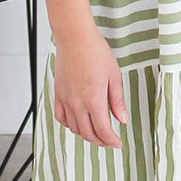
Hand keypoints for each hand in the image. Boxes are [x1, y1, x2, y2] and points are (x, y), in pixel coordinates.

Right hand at [53, 26, 128, 148]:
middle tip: (109, 140)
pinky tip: (77, 122)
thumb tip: (122, 120)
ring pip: (74, 128)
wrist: (75, 37)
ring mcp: (66, 99)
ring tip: (96, 131)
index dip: (111, 141)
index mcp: (94, 100)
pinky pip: (60, 117)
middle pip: (88, 134)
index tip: (118, 143)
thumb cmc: (96, 52)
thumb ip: (117, 100)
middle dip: (101, 141)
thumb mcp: (114, 75)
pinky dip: (69, 124)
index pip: (103, 131)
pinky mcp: (58, 93)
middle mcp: (78, 103)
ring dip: (86, 134)